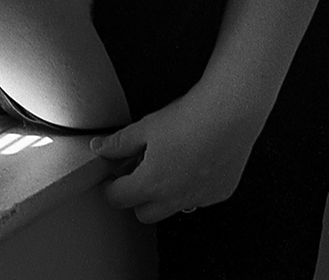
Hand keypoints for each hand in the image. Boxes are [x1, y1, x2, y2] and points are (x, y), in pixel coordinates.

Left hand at [90, 85, 264, 222]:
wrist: (229, 115)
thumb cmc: (188, 119)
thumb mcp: (145, 127)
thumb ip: (119, 142)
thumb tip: (99, 148)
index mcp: (151, 184)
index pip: (118, 199)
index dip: (110, 187)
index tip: (111, 177)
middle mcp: (174, 199)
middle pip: (143, 214)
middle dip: (136, 197)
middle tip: (137, 171)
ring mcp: (199, 200)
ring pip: (172, 208)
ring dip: (164, 194)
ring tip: (167, 163)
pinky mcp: (219, 194)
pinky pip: (198, 198)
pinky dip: (191, 187)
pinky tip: (194, 161)